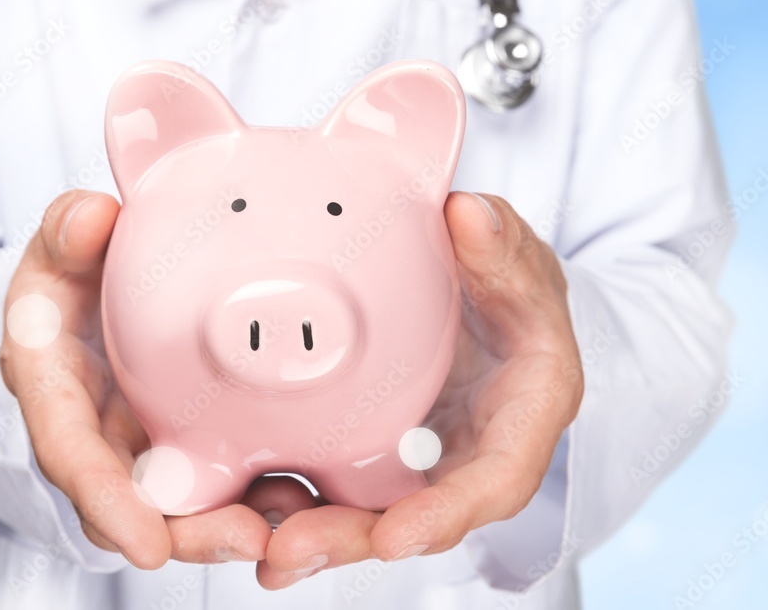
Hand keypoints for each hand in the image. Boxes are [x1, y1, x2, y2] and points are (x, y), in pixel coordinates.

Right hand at [0, 190, 275, 567]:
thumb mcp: (58, 243)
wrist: (93, 287)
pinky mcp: (188, 436)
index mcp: (54, 388)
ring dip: (237, 521)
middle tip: (248, 538)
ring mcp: (145, 440)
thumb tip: (91, 218)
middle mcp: (98, 432)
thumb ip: (66, 229)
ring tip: (295, 523)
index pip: (70, 453)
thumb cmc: (69, 269)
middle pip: (136, 504)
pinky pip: (221, 475)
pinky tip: (307, 491)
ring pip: (186, 502)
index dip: (105, 502)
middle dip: (189, 532)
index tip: (145, 545)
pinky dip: (260, 490)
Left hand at [255, 192, 584, 588]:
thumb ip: (500, 246)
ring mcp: (419, 455)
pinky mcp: (377, 447)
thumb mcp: (516, 258)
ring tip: (260, 549)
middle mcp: (467, 454)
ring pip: (370, 511)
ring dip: (316, 534)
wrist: (487, 293)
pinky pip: (339, 483)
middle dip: (355, 539)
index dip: (445, 514)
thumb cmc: (511, 281)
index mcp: (520, 417)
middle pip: (417, 517)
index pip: (492, 481)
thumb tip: (471, 216)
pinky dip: (299, 501)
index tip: (394, 536)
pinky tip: (247, 512)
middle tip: (289, 553)